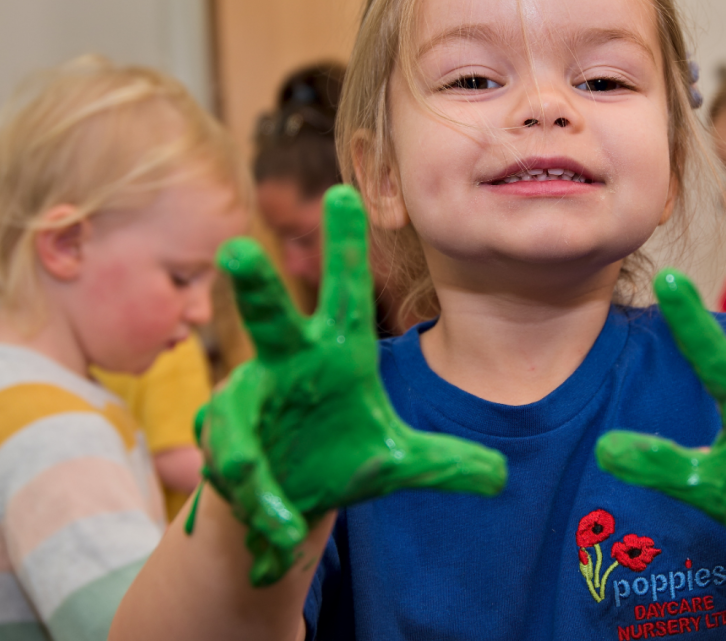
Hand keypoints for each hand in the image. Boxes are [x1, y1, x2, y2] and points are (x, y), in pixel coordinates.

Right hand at [194, 185, 506, 585]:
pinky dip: (258, 501)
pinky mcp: (223, 443)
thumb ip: (446, 464)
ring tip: (255, 485)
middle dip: (254, 286)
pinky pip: (235, 467)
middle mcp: (286, 365)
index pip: (343, 292)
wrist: (289, 503)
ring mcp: (248, 401)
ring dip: (242, 447)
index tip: (342, 190)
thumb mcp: (399, 462)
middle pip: (270, 317)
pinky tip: (278, 535)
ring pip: (237, 412)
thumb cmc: (343, 459)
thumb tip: (501, 476)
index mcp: (335, 354)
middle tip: (236, 250)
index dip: (343, 245)